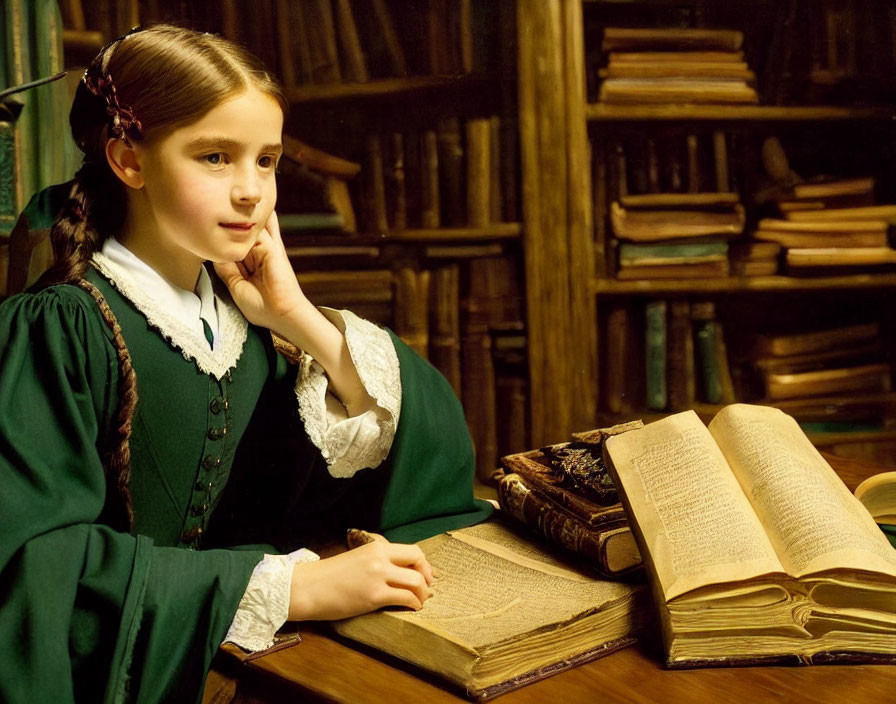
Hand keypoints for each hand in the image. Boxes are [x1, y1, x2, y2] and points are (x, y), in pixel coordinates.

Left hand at [214, 210, 306, 334]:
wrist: (281, 314)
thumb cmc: (261, 307)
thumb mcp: (235, 286)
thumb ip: (226, 269)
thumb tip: (214, 253)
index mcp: (246, 267)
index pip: (231, 248)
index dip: (221, 238)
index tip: (206, 226)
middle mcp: (255, 257)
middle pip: (240, 236)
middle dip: (232, 223)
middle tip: (216, 206)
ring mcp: (265, 251)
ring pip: (251, 230)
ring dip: (244, 216)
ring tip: (232, 199)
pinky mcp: (273, 249)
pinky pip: (268, 228)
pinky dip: (265, 216)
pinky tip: (259, 203)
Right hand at [288, 540, 434, 620]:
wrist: (308, 587)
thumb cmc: (329, 576)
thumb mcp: (357, 558)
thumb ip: (377, 560)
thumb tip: (397, 570)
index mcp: (375, 547)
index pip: (411, 550)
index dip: (423, 563)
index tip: (425, 573)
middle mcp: (380, 558)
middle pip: (417, 562)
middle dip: (427, 576)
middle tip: (427, 588)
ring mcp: (378, 576)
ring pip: (416, 581)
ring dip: (422, 593)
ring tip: (420, 600)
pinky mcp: (374, 596)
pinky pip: (405, 598)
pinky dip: (414, 603)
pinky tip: (412, 607)